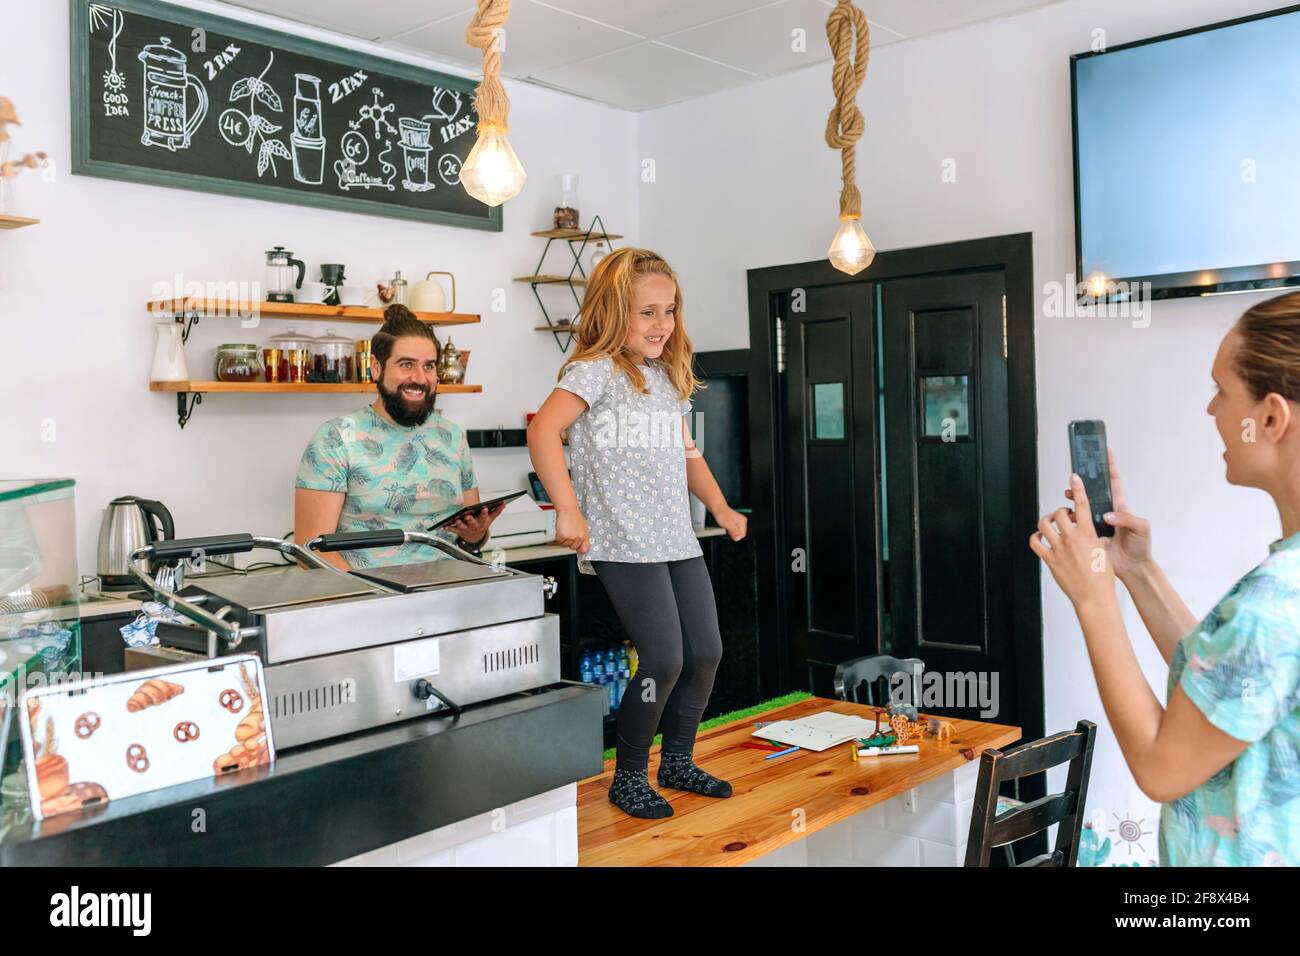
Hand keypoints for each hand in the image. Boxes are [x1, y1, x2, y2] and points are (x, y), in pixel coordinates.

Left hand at [446, 502, 505, 544]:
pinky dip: (449, 528)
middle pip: (472, 523)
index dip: (484, 513)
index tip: (484, 508)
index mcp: (482, 522)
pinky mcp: (459, 531)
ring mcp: (466, 529)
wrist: (476, 536)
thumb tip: (503, 503)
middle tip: (468, 516)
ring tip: (456, 520)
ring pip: (462, 527)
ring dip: (459, 524)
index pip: (484, 517)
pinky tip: (444, 526)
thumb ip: (497, 510)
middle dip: (470, 520)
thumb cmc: (483, 524)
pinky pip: (453, 530)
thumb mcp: (491, 518)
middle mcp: (474, 526)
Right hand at [555, 507, 590, 553]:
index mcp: (585, 536)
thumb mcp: (583, 527)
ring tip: (566, 530)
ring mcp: (570, 538)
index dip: (580, 549)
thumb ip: (583, 536)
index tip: (578, 548)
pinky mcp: (562, 536)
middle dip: (570, 542)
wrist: (568, 509)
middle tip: (570, 533)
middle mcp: (579, 538)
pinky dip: (559, 537)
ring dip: (564, 539)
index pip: (584, 549)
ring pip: (565, 544)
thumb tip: (583, 544)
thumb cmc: (575, 516)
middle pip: (573, 547)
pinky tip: (562, 530)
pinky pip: (560, 541)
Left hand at [713, 506, 747, 541]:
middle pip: (740, 534)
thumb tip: (737, 539)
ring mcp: (738, 522)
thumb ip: (734, 532)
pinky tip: (726, 526)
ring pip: (736, 532)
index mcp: (743, 522)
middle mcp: (742, 521)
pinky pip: (733, 530)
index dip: (735, 535)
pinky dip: (729, 529)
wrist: (717, 508)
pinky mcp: (734, 522)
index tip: (730, 531)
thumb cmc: (722, 514)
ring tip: (726, 526)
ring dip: (730, 531)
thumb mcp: (728, 525)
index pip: (742, 535)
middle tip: (727, 528)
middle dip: (733, 533)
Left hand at [1029, 474, 1116, 610]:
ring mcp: (1058, 549)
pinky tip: (1040, 537)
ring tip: (1050, 524)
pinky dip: (1035, 536)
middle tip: (1064, 516)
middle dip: (1061, 511)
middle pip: (1060, 513)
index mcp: (1089, 534)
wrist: (1094, 596)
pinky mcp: (1049, 559)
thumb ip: (1091, 536)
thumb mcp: (1102, 550)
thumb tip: (1084, 529)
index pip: (1083, 506)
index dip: (1079, 489)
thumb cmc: (1102, 576)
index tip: (1075, 477)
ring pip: (1044, 524)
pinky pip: (1035, 542)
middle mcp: (1072, 539)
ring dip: (1046, 521)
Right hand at [1065, 448, 1151, 578]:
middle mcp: (1107, 512)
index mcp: (1120, 506)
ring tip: (1067, 493)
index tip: (1105, 451)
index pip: (1114, 481)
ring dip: (1074, 498)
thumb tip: (1108, 515)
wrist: (1133, 567)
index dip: (1110, 465)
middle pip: (1093, 490)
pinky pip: (1077, 523)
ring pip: (1082, 505)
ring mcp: (1097, 523)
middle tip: (1075, 473)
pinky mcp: (1089, 534)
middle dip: (1084, 479)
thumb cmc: (1140, 546)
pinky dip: (1069, 518)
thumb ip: (1127, 519)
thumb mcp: (1141, 529)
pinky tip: (1064, 516)